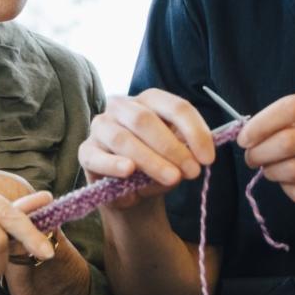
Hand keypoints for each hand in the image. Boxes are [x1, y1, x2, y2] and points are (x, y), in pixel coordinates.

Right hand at [77, 89, 213, 209]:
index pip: (175, 107)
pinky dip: (114, 164)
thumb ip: (186, 152)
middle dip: (172, 147)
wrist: (133, 194)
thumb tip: (196, 156)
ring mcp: (101, 127)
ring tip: (172, 179)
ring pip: (123, 138)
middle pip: (146, 120)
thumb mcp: (177, 157)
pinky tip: (129, 172)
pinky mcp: (86, 151)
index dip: (195, 131)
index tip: (209, 158)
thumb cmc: (158, 166)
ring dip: (151, 160)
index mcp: (149, 100)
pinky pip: (97, 157)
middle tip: (192, 172)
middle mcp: (122, 106)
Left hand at [237, 91, 294, 206]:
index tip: (245, 136)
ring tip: (268, 169)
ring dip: (270, 172)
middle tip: (251, 156)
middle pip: (287, 143)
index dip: (261, 123)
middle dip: (259, 152)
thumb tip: (255, 130)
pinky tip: (289, 182)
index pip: (291, 108)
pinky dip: (287, 189)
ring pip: (292, 171)